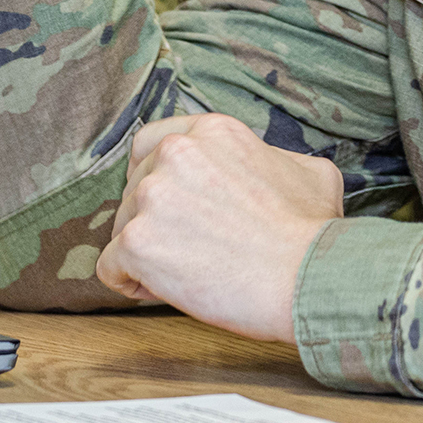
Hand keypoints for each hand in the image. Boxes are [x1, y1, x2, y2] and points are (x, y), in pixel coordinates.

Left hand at [93, 114, 344, 340]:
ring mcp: (152, 196)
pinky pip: (110, 267)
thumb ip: (270, 159)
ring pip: (123, 227)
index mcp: (211, 132)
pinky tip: (166, 290)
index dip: (157, 178)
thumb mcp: (308, 171)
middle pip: (134, 189)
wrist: (306, 277)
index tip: (175, 206)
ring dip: (148, 252)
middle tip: (193, 248)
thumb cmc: (311, 232)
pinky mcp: (137, 242)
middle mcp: (175, 153)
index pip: (151, 143)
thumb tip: (266, 169)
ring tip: (189, 272)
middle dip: (156, 220)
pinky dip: (132, 283)